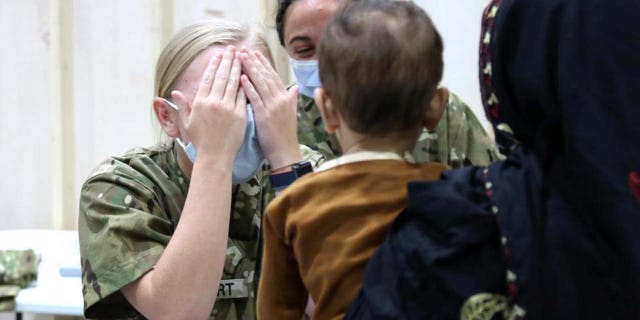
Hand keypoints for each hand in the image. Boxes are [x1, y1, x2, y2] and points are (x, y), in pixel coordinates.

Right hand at [173, 46, 246, 165]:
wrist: (215, 156)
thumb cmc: (200, 141)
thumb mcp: (187, 123)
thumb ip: (183, 106)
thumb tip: (174, 93)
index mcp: (200, 102)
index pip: (208, 78)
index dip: (214, 64)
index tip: (218, 54)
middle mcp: (213, 103)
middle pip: (221, 76)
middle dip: (227, 60)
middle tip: (232, 49)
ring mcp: (227, 108)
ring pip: (233, 83)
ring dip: (237, 68)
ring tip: (241, 57)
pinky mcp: (240, 115)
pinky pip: (243, 96)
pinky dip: (245, 84)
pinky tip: (248, 75)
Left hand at [240, 49, 301, 168]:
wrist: (286, 152)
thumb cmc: (285, 136)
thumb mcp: (291, 114)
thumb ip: (291, 100)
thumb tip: (294, 88)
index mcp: (286, 98)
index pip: (273, 76)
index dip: (263, 64)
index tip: (255, 52)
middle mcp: (281, 99)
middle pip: (266, 76)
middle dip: (255, 62)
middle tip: (244, 49)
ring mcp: (273, 107)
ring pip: (261, 84)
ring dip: (250, 69)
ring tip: (241, 57)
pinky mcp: (265, 116)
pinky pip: (256, 98)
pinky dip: (249, 87)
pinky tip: (241, 77)